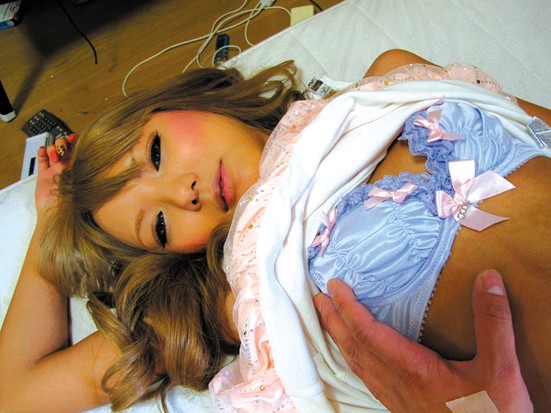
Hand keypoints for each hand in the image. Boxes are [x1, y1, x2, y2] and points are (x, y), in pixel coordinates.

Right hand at [35, 133, 75, 213]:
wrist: (57, 210)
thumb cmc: (73, 197)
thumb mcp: (81, 177)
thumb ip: (82, 163)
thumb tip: (89, 150)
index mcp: (79, 167)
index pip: (77, 150)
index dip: (74, 141)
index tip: (73, 137)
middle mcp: (67, 167)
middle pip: (64, 147)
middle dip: (61, 144)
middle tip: (61, 150)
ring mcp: (55, 170)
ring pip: (52, 151)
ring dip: (52, 149)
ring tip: (53, 157)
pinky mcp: (44, 175)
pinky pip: (42, 161)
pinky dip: (41, 153)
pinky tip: (43, 150)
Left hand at [313, 269, 532, 412]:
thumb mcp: (501, 370)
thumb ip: (493, 323)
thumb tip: (488, 278)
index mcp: (413, 370)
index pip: (368, 332)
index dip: (348, 307)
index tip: (334, 286)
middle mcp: (397, 385)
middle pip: (354, 348)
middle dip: (334, 321)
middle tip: (319, 299)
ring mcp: (397, 400)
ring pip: (357, 365)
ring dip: (340, 340)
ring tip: (330, 322)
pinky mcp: (402, 408)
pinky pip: (367, 379)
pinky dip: (354, 360)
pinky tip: (357, 357)